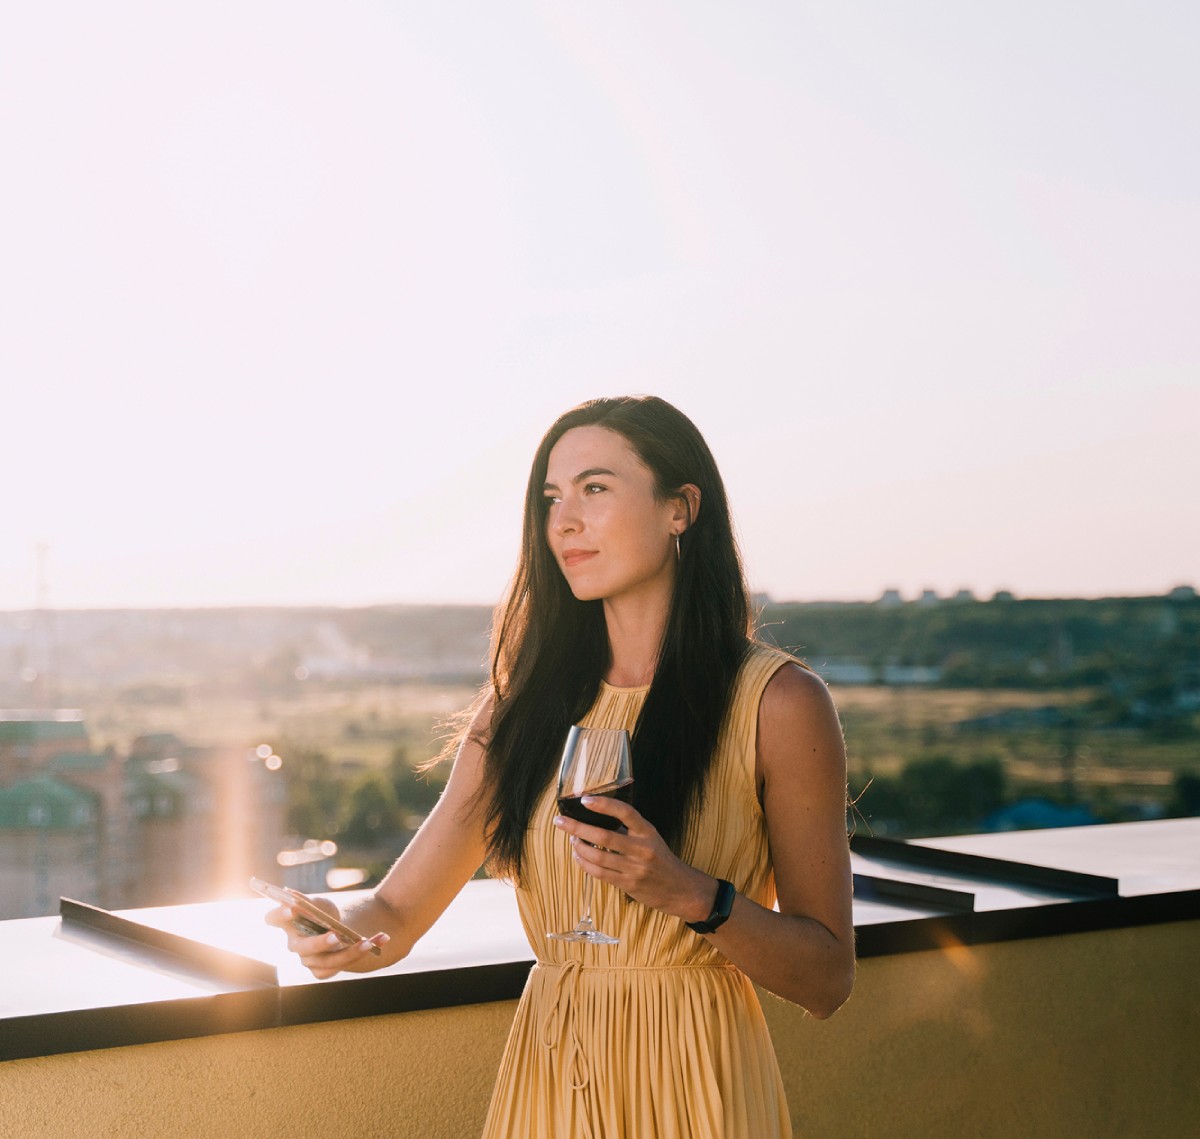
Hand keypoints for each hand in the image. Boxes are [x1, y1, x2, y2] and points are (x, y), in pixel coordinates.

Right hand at [264, 898, 388, 978]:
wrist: (341, 927)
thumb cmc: (323, 912)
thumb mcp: (319, 903)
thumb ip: (307, 902)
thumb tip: (291, 895)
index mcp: (287, 923)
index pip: (272, 918)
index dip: (278, 915)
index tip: (292, 909)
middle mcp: (295, 943)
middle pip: (302, 947)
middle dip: (319, 942)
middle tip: (336, 936)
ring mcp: (308, 960)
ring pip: (327, 960)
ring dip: (349, 951)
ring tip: (368, 942)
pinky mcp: (323, 970)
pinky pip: (341, 966)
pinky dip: (361, 953)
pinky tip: (379, 941)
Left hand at [552, 795, 717, 924]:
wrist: (679, 889)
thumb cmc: (660, 858)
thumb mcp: (650, 837)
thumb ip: (629, 828)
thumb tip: (597, 817)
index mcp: (647, 832)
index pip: (625, 812)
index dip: (604, 805)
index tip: (585, 799)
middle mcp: (641, 849)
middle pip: (603, 837)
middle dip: (577, 828)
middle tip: (560, 820)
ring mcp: (634, 868)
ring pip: (598, 857)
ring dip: (578, 847)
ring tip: (570, 839)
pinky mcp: (628, 884)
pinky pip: (600, 873)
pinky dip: (584, 863)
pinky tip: (578, 856)